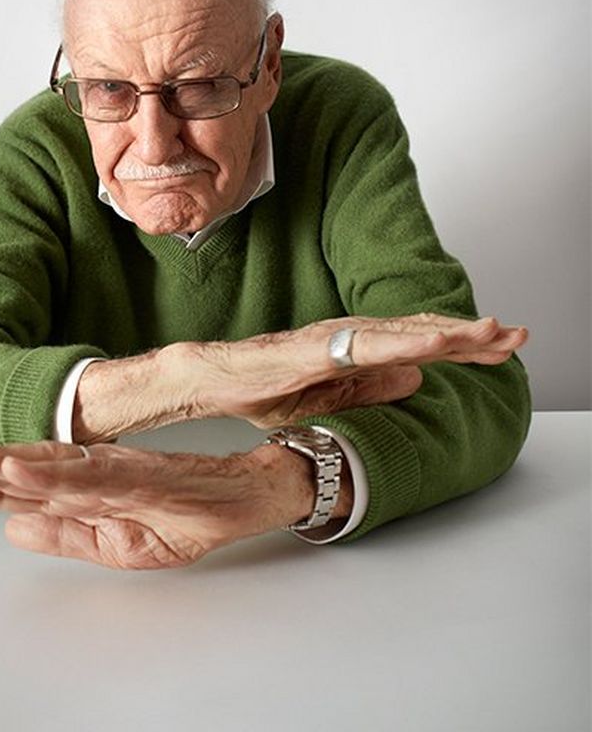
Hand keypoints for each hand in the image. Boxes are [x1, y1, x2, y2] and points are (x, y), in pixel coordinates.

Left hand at [0, 440, 311, 569]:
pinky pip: (96, 476)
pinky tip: (25, 472)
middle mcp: (96, 475)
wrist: (253, 497)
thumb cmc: (190, 516)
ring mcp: (121, 471)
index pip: (21, 488)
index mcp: (86, 493)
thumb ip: (67, 535)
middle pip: (27, 471)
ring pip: (54, 468)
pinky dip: (58, 475)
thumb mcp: (121, 544)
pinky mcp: (147, 474)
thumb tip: (10, 528)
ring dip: (7, 463)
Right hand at [189, 313, 527, 428]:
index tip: (504, 347)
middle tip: (518, 334)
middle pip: (422, 333)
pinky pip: (365, 346)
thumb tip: (418, 379)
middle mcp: (350, 336)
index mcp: (356, 348)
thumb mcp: (327, 399)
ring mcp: (333, 339)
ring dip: (449, 333)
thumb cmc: (261, 387)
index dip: (464, 344)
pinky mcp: (315, 349)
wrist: (213, 380)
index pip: (420, 344)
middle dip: (472, 335)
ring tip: (491, 333)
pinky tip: (432, 346)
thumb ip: (370, 388)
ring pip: (402, 334)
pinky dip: (402, 343)